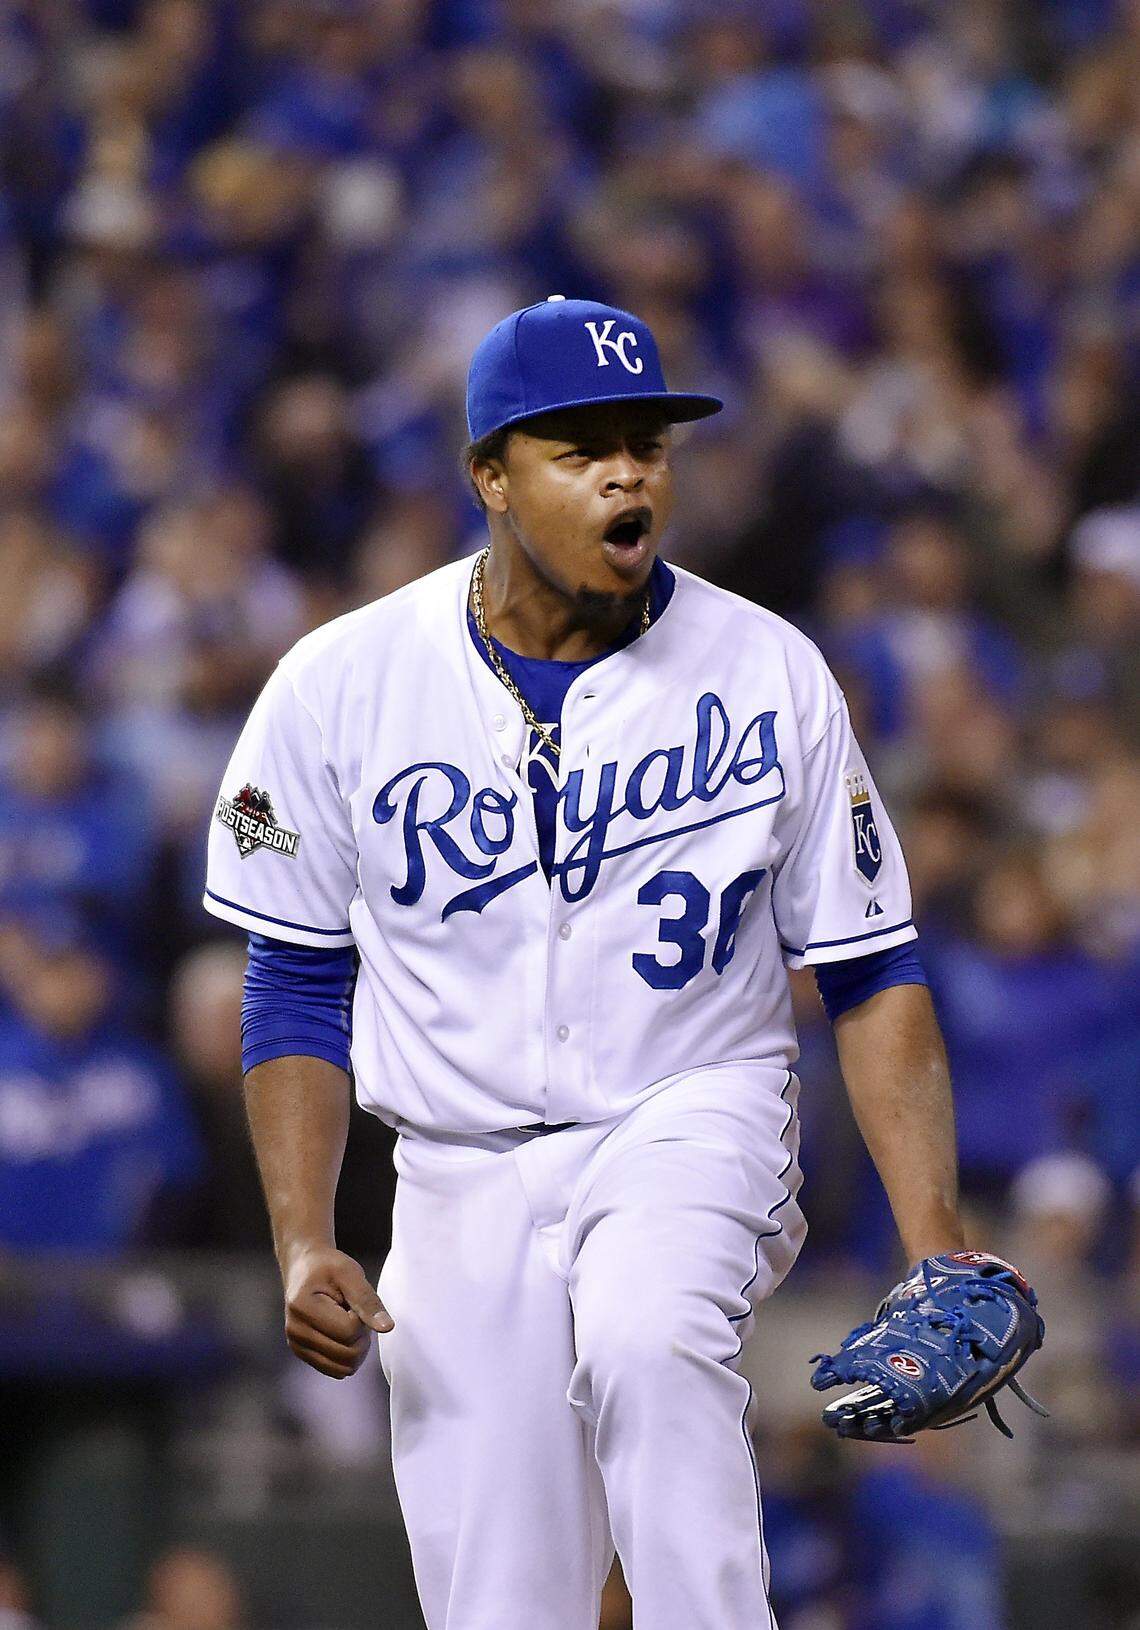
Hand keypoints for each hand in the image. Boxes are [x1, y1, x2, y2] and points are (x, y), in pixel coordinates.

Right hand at [282, 1246, 392, 1377]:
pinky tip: (340, 1333)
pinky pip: (335, 1370)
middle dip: (361, 1336)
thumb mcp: (350, 1273)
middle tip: (353, 1311)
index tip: (352, 1300)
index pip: (348, 1332)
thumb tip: (387, 1328)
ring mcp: (296, 1346)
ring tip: (347, 1321)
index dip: (361, 1318)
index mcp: (303, 1307)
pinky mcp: (302, 1354)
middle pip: (347, 1354)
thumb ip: (368, 1301)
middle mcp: (295, 1332)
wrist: (304, 1267)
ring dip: (355, 1348)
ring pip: (343, 1369)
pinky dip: (346, 1355)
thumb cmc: (328, 1267)